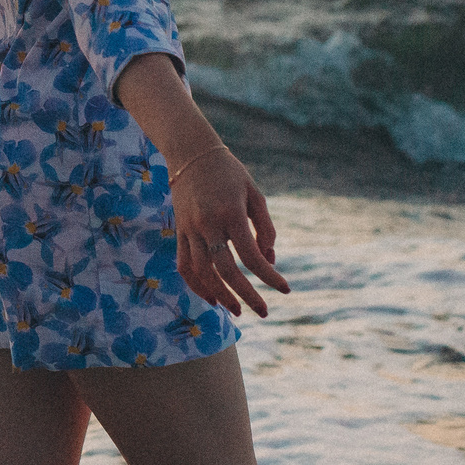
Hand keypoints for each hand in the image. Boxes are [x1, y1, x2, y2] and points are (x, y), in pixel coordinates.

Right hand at [168, 146, 289, 319]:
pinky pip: (184, 264)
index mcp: (231, 213)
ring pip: (202, 271)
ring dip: (220, 295)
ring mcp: (189, 229)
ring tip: (236, 310)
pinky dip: (196, 284)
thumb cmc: (230, 173)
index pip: (252, 256)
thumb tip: (268, 259)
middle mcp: (207, 224)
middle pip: (226, 270)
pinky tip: (211, 297)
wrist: (191, 153)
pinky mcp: (179, 230)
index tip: (285, 289)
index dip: (270, 276)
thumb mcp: (255, 194)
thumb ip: (265, 227)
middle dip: (246, 295)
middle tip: (263, 312)